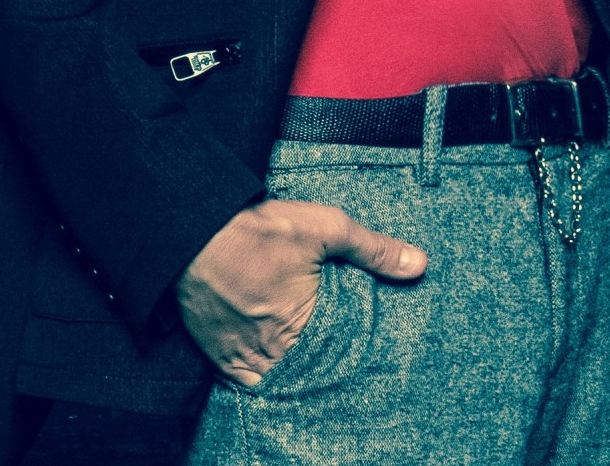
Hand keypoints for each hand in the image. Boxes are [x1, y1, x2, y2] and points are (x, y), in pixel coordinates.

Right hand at [176, 199, 425, 385]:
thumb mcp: (323, 227)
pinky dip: (262, 378)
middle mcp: (275, 351)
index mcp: (306, 327)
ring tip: (308, 364)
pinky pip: (246, 382)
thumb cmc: (256, 229)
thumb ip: (372, 249)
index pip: (343, 360)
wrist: (189, 229)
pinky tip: (273, 365)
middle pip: (310, 375)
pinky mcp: (218, 353)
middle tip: (338, 365)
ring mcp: (243, 356)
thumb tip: (420, 264)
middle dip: (324, 371)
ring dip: (293, 375)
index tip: (363, 359)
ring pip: (279, 382)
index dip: (354, 361)